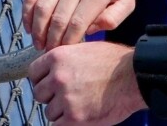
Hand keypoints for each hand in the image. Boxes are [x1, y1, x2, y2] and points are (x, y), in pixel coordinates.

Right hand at [23, 0, 134, 50]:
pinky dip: (27, 13)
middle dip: (52, 41)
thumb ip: (115, 17)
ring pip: (42, 8)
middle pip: (58, 18)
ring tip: (39, 44)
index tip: (67, 52)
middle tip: (51, 53)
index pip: (78, 23)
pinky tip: (29, 27)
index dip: (69, 42)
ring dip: (38, 30)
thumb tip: (92, 30)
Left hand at [29, 41, 144, 124]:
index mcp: (58, 57)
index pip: (33, 72)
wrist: (133, 77)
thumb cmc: (115, 62)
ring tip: (78, 104)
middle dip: (50, 96)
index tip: (48, 83)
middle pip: (39, 93)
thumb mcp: (85, 49)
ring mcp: (65, 98)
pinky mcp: (74, 117)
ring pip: (49, 111)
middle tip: (65, 96)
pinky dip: (67, 122)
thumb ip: (66, 59)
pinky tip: (80, 115)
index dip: (41, 79)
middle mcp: (58, 77)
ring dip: (60, 111)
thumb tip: (54, 69)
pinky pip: (58, 125)